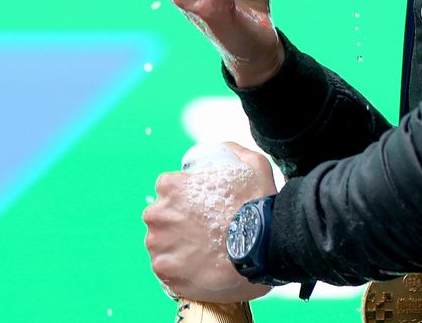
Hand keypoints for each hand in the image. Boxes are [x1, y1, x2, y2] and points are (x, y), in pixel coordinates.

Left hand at [144, 141, 276, 301]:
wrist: (263, 247)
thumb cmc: (256, 206)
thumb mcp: (253, 165)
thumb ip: (233, 152)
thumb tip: (224, 150)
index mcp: (171, 187)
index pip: (168, 189)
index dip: (185, 198)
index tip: (201, 209)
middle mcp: (158, 214)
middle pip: (161, 217)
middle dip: (177, 223)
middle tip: (203, 231)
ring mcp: (159, 244)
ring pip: (161, 244)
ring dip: (176, 247)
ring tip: (202, 252)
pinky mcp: (164, 271)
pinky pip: (166, 269)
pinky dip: (179, 270)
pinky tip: (199, 267)